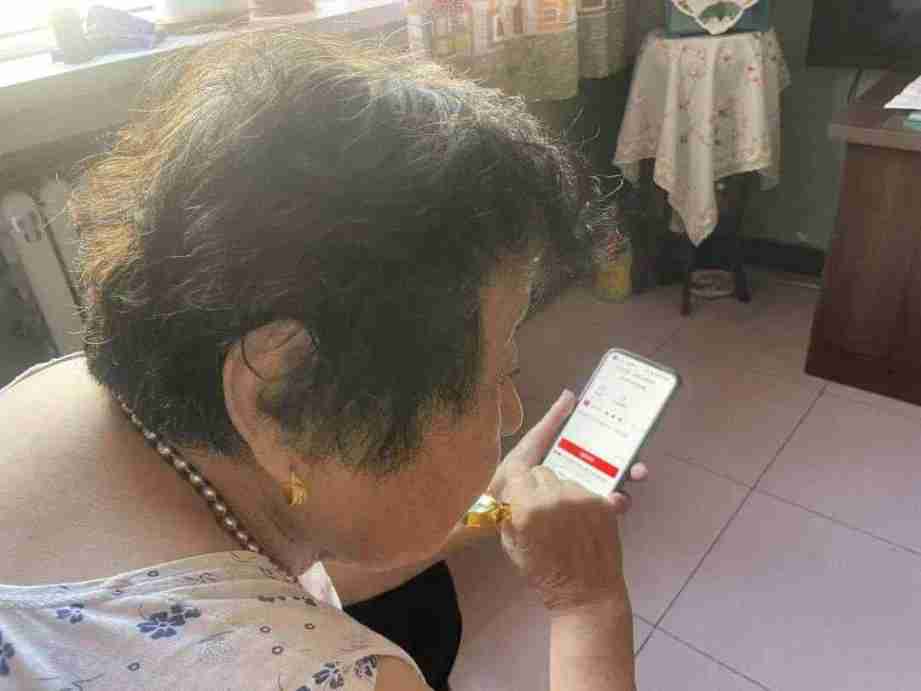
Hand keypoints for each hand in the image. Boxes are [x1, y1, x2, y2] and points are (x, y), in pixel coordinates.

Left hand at [487, 390, 647, 512]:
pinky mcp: (576, 523)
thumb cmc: (507, 480)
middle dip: (630, 468)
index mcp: (568, 462)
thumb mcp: (529, 449)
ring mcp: (577, 503)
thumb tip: (571, 395)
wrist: (492, 518)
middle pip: (612, 472)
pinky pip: (600, 515)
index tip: (634, 435)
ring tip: (632, 484)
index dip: (618, 443)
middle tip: (640, 468)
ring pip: (611, 493)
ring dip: (626, 488)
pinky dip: (613, 507)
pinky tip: (616, 503)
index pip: (599, 450)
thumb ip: (550, 424)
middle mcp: (577, 481)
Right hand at [490, 390, 645, 612]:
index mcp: (528, 508)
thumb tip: (508, 497)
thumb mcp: (512, 547)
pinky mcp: (602, 503)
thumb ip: (508, 517)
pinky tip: (581, 523)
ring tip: (564, 518)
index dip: (516, 480)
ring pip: (564, 480)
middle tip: (541, 506)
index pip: (516, 470)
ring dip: (560, 493)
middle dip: (537, 486)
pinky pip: (584, 492)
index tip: (518, 489)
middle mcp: (554, 497)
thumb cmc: (546, 575)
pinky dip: (580, 503)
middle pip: (540, 472)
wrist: (587, 592)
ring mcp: (581, 498)